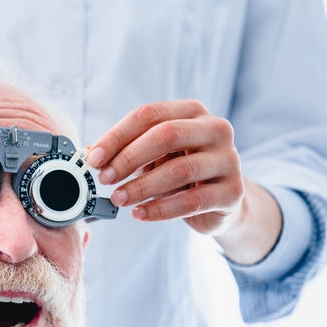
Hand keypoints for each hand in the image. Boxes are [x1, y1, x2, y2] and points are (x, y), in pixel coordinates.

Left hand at [86, 100, 281, 264]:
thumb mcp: (158, 155)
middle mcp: (216, 129)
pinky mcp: (233, 192)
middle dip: (129, 158)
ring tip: (119, 199)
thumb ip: (131, 151)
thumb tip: (92, 156)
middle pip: (166, 135)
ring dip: (142, 186)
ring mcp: (228, 160)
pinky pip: (192, 201)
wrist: (223, 201)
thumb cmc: (183, 173)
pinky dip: (160, 209)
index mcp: (193, 112)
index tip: (94, 158)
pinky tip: (140, 214)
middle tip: (105, 179)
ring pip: (179, 170)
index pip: (150, 115)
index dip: (118, 136)